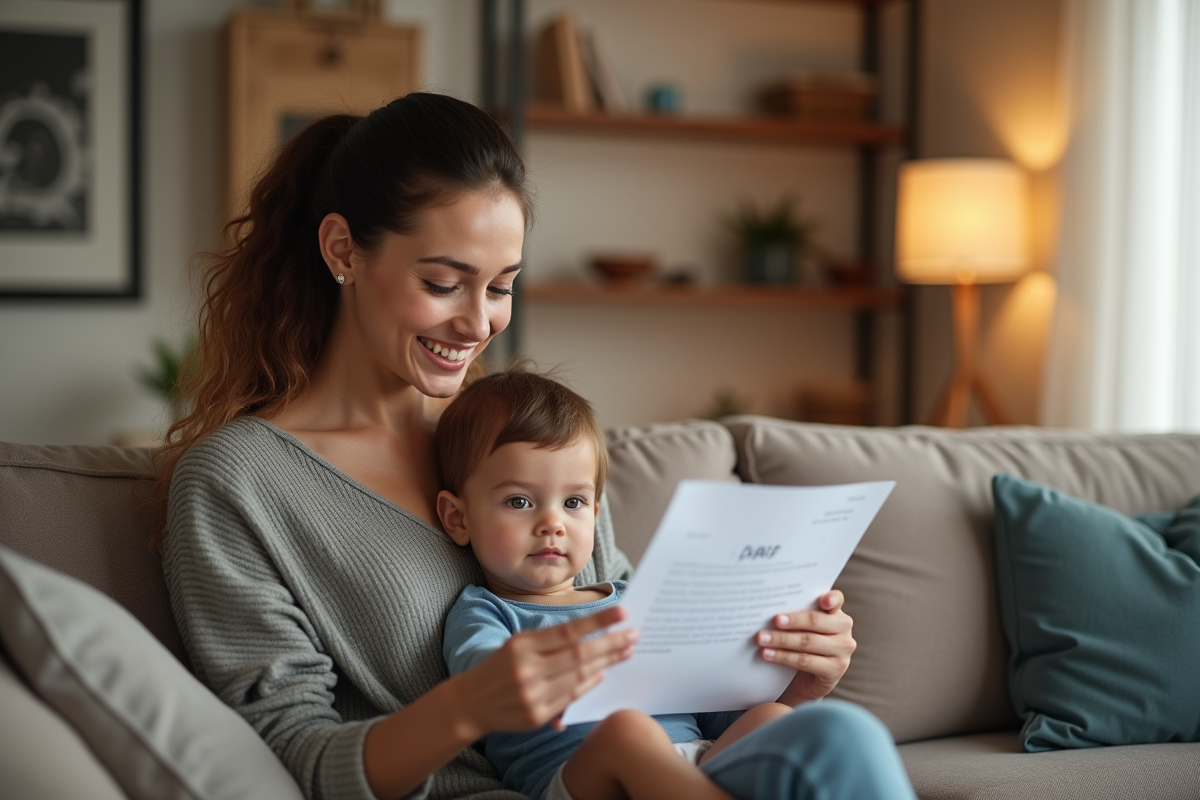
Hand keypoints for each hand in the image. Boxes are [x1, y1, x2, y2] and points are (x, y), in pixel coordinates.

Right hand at [455, 606, 637, 736]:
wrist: (470, 703)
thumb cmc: (500, 667)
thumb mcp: (516, 644)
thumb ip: (549, 640)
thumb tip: (588, 635)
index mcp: (522, 645)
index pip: (568, 631)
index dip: (598, 621)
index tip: (623, 611)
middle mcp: (527, 669)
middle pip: (580, 654)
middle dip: (611, 642)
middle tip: (634, 634)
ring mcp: (532, 695)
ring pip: (579, 676)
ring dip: (607, 662)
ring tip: (626, 650)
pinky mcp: (536, 716)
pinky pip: (571, 698)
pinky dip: (589, 684)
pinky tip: (604, 673)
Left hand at [756, 590, 854, 705]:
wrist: (807, 677)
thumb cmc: (802, 643)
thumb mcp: (802, 626)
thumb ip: (796, 613)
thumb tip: (768, 606)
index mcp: (836, 612)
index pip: (837, 600)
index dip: (831, 599)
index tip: (822, 600)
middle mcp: (844, 629)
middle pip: (816, 621)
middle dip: (793, 621)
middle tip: (774, 620)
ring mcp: (843, 650)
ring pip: (808, 642)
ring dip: (782, 640)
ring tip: (762, 638)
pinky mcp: (835, 670)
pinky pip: (805, 661)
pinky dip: (783, 657)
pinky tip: (768, 654)